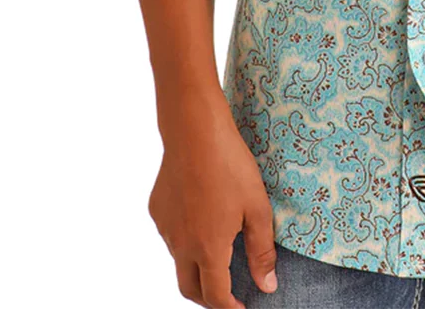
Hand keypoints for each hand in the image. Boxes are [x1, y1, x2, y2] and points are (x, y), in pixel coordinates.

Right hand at [148, 93, 277, 307]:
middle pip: (189, 288)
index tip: (243, 308)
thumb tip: (267, 286)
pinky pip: (171, 234)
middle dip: (208, 298)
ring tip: (218, 252)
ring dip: (196, 266)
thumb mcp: (257, 207)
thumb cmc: (231, 166)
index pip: (216, 296)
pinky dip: (186, 239)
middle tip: (228, 295)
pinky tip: (202, 218)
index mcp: (208, 249)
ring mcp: (165, 227)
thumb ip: (261, 250)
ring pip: (179, 260)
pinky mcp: (157, 209)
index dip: (230, 308)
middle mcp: (181, 245)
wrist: (194, 132)